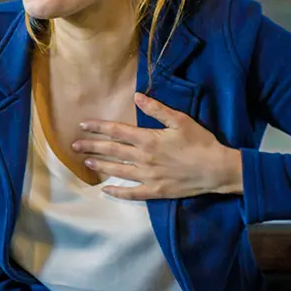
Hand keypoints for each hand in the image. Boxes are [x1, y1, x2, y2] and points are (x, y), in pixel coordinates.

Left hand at [73, 94, 242, 199]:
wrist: (216, 169)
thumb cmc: (200, 142)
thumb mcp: (181, 121)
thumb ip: (157, 109)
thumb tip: (137, 96)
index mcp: (148, 139)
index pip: (116, 131)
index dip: (98, 127)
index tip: (82, 125)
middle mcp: (143, 158)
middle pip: (111, 151)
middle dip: (91, 147)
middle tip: (74, 146)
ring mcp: (147, 177)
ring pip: (117, 171)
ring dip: (100, 167)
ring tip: (85, 163)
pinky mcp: (155, 191)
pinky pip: (131, 193)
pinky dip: (117, 192)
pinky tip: (105, 190)